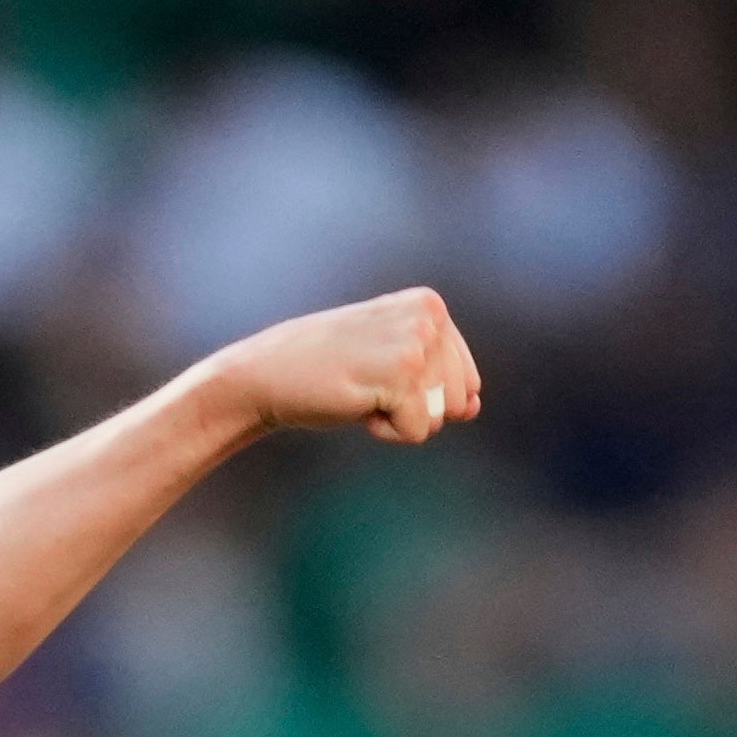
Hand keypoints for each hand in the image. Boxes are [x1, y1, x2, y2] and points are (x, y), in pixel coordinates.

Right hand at [204, 290, 481, 447]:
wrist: (263, 374)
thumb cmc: (322, 370)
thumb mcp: (386, 362)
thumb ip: (435, 379)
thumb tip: (473, 408)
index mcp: (429, 305)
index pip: (466, 378)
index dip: (421, 395)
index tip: (376, 376)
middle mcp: (429, 317)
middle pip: (460, 399)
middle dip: (414, 408)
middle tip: (365, 386)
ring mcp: (416, 344)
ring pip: (441, 416)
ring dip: (398, 419)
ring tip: (360, 391)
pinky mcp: (400, 375)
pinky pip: (417, 431)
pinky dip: (383, 430)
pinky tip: (353, 403)